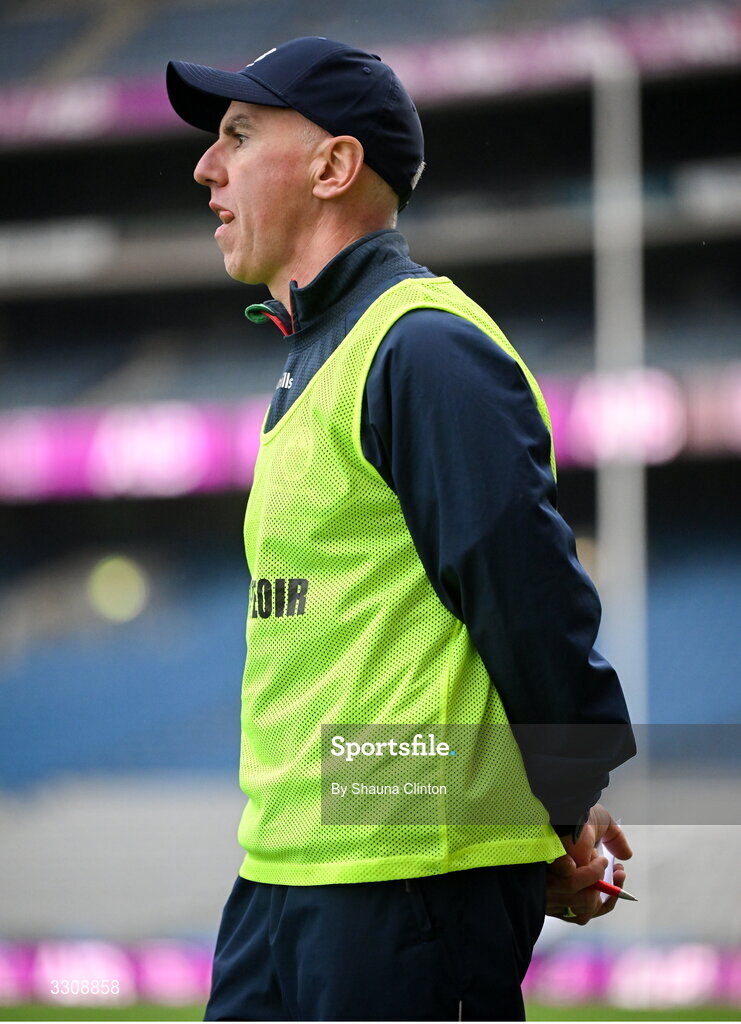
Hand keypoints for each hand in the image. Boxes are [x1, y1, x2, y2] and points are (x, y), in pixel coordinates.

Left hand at [546, 803, 632, 924]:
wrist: (563, 805)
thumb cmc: (576, 812)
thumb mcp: (601, 823)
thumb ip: (615, 839)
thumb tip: (626, 856)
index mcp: (567, 880)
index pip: (589, 908)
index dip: (608, 899)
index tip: (619, 876)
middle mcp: (557, 887)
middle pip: (587, 910)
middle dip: (608, 892)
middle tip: (617, 870)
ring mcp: (551, 885)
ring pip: (583, 900)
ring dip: (596, 877)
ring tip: (599, 858)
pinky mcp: (547, 877)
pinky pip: (573, 884)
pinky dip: (587, 872)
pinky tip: (588, 856)